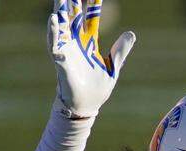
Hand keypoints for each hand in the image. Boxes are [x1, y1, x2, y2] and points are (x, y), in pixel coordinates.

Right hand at [48, 0, 134, 117]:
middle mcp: (76, 42)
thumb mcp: (113, 67)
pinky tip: (54, 18)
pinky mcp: (61, 60)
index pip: (91, 18)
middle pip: (74, 15)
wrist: (87, 105)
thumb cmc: (98, 87)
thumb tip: (131, 33)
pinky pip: (56, 43)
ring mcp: (68, 49)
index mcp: (90, 42)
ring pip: (62, 24)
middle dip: (73, 0)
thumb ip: (120, 50)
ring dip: (61, 9)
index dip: (93, 4)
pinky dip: (54, 30)